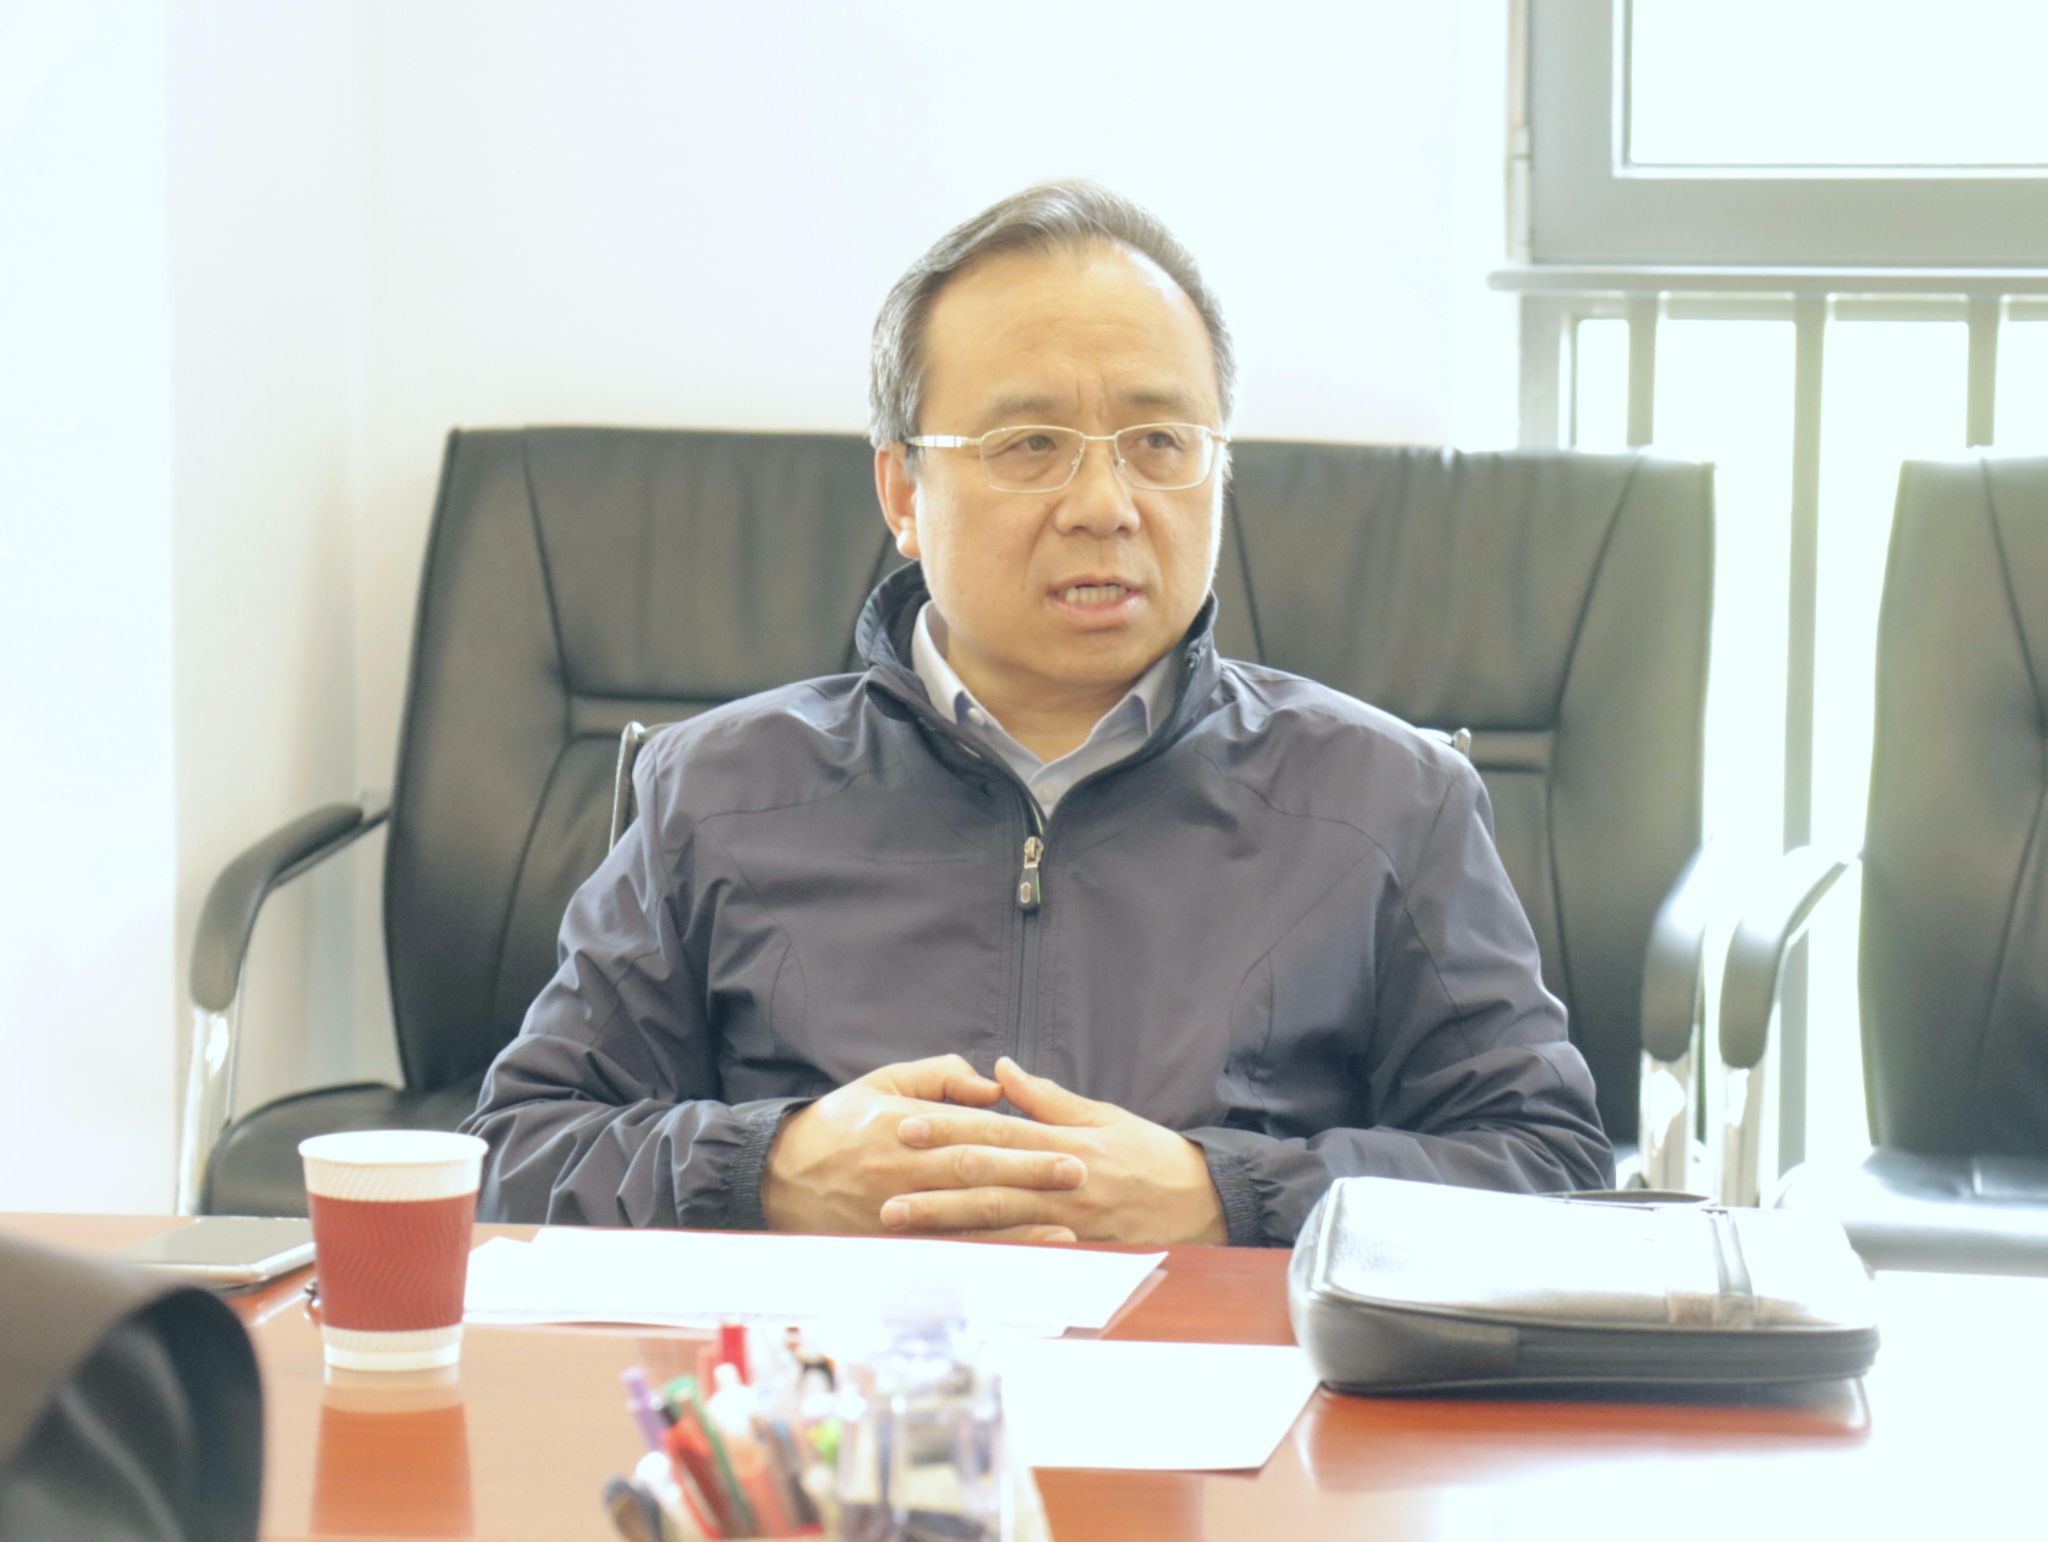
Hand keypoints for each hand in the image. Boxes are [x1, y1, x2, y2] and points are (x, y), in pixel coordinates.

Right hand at [760, 1055, 1086, 1240]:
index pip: (975, 1130)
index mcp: (907, 1124)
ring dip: (1018, 1223)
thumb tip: (992, 1085)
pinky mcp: (890, 1241)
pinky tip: (1015, 1259)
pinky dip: (983, 1255)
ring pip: (965, 1216)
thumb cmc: (838, 1123)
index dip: (1023, 1137)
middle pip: (979, 1171)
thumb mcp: (882, 1083)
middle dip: (1032, 1174)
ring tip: (1065, 1226)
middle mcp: (905, 1167)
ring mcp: (897, 1208)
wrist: (777, 1174)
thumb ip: (938, 1077)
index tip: (1066, 1141)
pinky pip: (943, 1250)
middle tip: (1080, 1175)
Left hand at [882, 1057, 1227, 1245]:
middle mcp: (1062, 1181)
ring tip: (900, 1220)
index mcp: (1064, 1142)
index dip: (948, 1128)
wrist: (1207, 1203)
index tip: (905, 1127)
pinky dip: (985, 1254)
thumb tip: (1002, 1069)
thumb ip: (1049, 1098)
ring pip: (997, 1219)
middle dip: (931, 1179)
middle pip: (987, 1177)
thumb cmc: (1152, 1155)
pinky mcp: (1078, 1253)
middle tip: (884, 1181)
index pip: (995, 1131)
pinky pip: (1024, 1254)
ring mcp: (1069, 1222)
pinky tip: (950, 1257)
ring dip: (944, 1220)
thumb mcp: (1104, 1116)